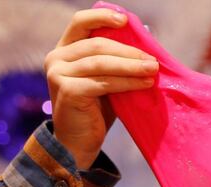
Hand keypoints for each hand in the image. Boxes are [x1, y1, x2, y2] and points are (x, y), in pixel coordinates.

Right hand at [44, 8, 157, 169]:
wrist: (78, 145)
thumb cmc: (95, 111)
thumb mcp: (106, 80)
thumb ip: (117, 60)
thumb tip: (146, 34)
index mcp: (64, 50)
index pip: (80, 23)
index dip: (102, 17)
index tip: (126, 20)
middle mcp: (56, 58)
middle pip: (97, 45)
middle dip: (129, 51)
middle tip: (153, 60)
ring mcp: (59, 74)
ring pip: (101, 63)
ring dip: (131, 66)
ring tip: (153, 70)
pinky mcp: (68, 90)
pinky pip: (103, 82)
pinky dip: (126, 83)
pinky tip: (144, 85)